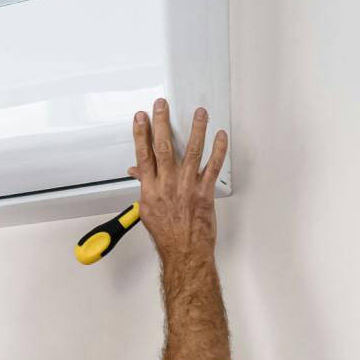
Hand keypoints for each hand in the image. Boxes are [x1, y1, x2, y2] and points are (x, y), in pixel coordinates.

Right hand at [129, 99, 226, 261]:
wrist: (184, 253)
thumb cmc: (167, 235)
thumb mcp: (148, 210)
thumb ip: (145, 186)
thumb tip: (137, 171)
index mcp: (151, 190)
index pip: (143, 156)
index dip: (141, 134)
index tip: (141, 117)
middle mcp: (167, 186)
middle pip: (163, 148)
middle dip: (162, 123)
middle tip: (162, 105)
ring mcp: (187, 188)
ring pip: (192, 152)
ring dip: (196, 130)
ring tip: (199, 113)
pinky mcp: (205, 192)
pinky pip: (213, 167)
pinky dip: (219, 150)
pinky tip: (221, 136)